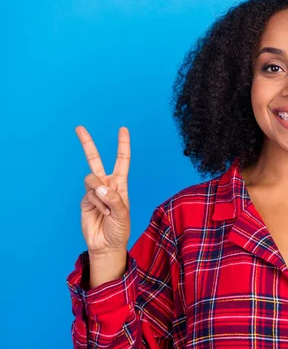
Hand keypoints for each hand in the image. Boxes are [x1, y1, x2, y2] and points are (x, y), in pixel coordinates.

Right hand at [76, 126, 130, 256]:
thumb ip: (113, 198)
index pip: (122, 160)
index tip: (123, 129)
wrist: (106, 245)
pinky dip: (96, 203)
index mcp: (120, 184)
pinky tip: (101, 213)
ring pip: (92, 179)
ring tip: (107, 209)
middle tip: (79, 127)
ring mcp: (94, 192)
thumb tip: (99, 185)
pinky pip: (89, 194)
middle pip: (95, 160)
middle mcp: (107, 184)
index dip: (122, 145)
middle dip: (87, 144)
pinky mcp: (85, 200)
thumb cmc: (119, 229)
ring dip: (100, 193)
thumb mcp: (123, 213)